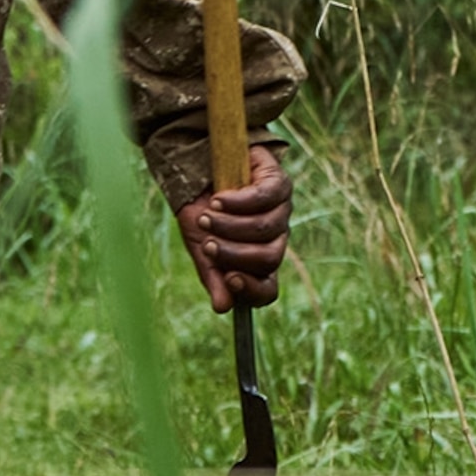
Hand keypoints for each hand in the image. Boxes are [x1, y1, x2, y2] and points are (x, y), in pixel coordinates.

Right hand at [176, 146, 289, 311]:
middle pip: (269, 258)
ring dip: (230, 225)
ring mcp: (281, 209)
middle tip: (207, 242)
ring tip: (206, 216)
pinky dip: (238, 201)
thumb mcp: (199, 244)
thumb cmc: (200, 209)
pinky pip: (265, 197)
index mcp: (256, 260)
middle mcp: (275, 237)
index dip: (253, 289)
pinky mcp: (278, 181)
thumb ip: (212, 274)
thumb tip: (222, 308)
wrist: (194, 167)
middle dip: (234, 253)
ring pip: (266, 228)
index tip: (230, 279)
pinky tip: (219, 198)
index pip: (268, 288)